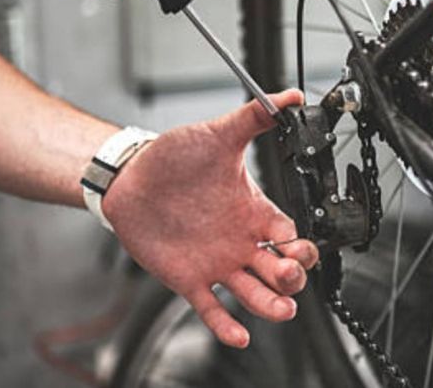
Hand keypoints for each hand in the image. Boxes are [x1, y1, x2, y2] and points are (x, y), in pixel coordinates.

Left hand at [102, 90, 318, 347]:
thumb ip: (256, 118)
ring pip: (254, 294)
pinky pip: (212, 308)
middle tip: (289, 276)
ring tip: (281, 310)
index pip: (291, 238)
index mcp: (254, 212)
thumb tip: (292, 97)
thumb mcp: (219, 134)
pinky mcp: (189, 279)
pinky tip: (239, 335)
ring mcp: (217, 263)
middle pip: (281, 272)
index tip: (300, 248)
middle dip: (292, 279)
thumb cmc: (176, 156)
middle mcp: (241, 242)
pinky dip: (226, 325)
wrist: (130, 176)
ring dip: (271, 306)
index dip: (302, 249)